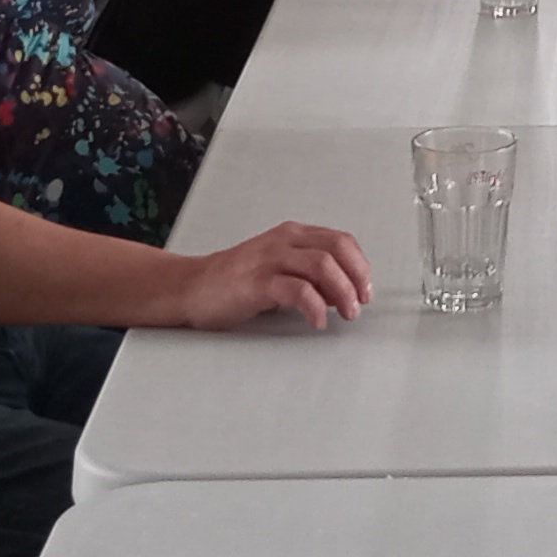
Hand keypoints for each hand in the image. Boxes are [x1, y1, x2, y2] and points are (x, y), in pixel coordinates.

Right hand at [179, 221, 370, 328]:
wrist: (191, 288)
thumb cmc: (235, 281)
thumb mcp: (278, 269)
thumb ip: (309, 275)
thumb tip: (343, 293)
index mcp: (292, 235)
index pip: (340, 240)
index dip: (360, 264)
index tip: (366, 289)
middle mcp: (283, 242)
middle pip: (336, 249)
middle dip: (356, 277)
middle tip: (360, 303)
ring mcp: (269, 260)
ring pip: (321, 265)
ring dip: (342, 292)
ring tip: (346, 313)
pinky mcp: (256, 282)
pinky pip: (297, 289)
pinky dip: (315, 306)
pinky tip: (318, 320)